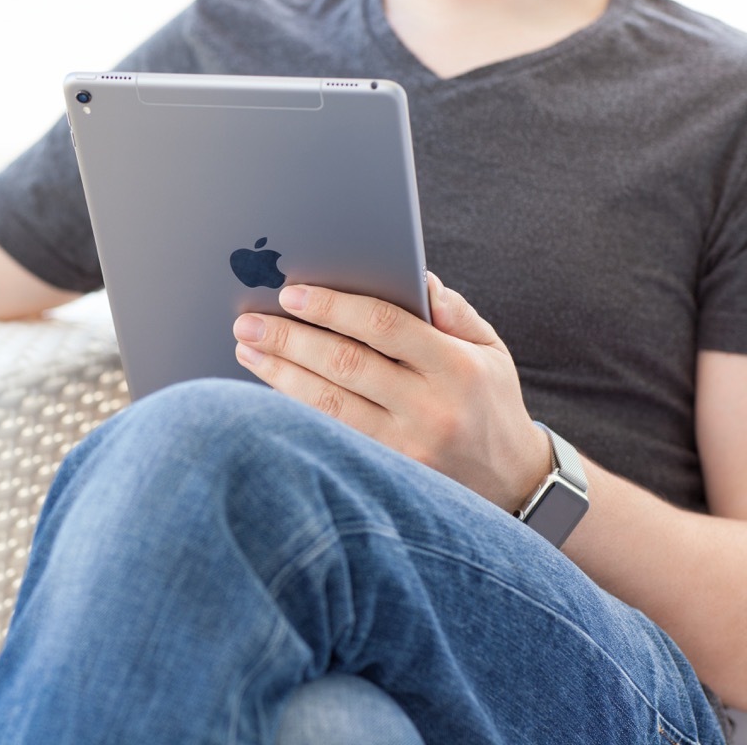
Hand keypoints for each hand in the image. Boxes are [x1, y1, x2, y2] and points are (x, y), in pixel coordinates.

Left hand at [231, 273, 549, 511]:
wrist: (512, 484)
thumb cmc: (489, 401)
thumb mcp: (489, 349)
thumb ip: (451, 311)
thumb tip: (411, 276)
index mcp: (457, 368)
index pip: (385, 327)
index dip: (333, 307)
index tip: (291, 293)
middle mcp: (430, 409)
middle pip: (346, 365)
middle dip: (290, 338)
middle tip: (248, 320)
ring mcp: (405, 448)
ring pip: (328, 404)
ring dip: (280, 374)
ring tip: (248, 348)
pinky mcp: (386, 474)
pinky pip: (330, 435)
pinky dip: (294, 408)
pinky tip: (268, 388)